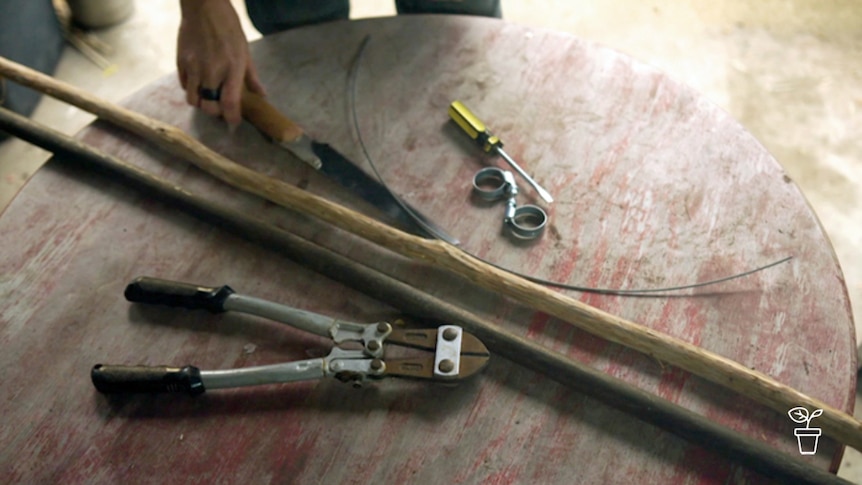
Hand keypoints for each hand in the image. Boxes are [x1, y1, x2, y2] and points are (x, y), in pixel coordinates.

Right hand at [176, 0, 265, 127]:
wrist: (203, 7)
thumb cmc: (228, 27)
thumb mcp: (245, 51)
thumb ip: (251, 77)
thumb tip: (262, 95)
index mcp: (231, 68)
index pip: (230, 103)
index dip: (232, 117)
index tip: (234, 121)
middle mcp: (211, 71)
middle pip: (209, 107)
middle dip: (216, 113)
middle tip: (221, 109)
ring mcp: (193, 67)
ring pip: (193, 100)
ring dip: (202, 103)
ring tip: (209, 97)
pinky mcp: (180, 63)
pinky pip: (184, 86)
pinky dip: (192, 90)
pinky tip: (199, 84)